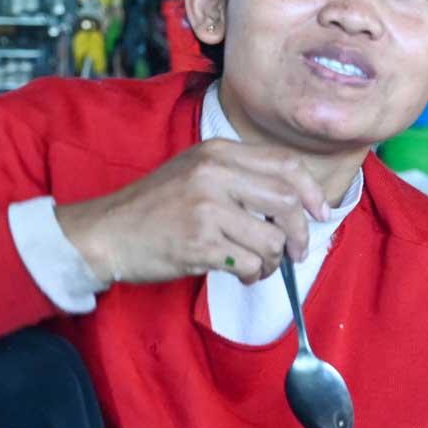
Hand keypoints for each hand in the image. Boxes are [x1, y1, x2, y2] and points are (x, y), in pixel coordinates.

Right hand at [55, 139, 329, 287]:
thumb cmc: (155, 206)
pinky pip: (249, 264)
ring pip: (271, 241)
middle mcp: (214, 174)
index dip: (311, 192)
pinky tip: (239, 274)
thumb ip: (239, 176)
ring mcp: (206, 208)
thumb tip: (294, 201)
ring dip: (272, 262)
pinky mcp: (199, 243)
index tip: (319, 213)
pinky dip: (252, 275)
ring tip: (257, 267)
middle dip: (300, 234)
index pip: (286, 164)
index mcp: (218, 152)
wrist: (107, 231)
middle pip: (286, 203)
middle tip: (296, 253)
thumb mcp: (195, 171)